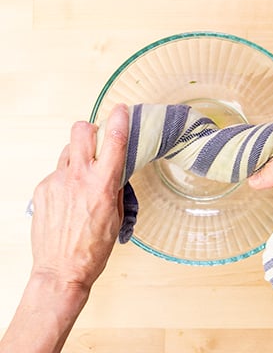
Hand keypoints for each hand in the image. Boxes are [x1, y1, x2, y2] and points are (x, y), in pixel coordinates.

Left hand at [31, 103, 128, 290]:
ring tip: (81, 178)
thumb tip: (114, 170)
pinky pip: (56, 172)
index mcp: (102, 185)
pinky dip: (65, 178)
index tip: (122, 109)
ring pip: (67, 151)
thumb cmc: (93, 248)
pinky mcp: (42, 189)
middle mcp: (77, 177)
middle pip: (80, 131)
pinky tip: (68, 198)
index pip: (114, 141)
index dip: (120, 120)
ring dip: (77, 156)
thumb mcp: (117, 216)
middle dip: (90, 129)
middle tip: (96, 140)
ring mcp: (56, 182)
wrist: (61, 270)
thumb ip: (115, 187)